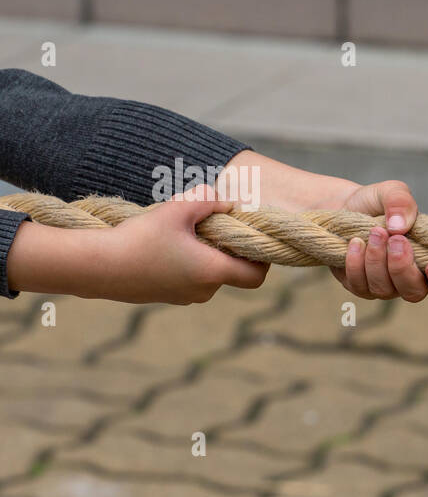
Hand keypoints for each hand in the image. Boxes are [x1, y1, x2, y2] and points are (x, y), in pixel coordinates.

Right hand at [97, 184, 268, 303]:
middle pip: (232, 272)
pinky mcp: (165, 297)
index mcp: (213, 272)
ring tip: (184, 232)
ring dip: (205, 255)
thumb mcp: (177, 210)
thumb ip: (207, 200)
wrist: (95, 266)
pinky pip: (188, 279)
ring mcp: (184, 297)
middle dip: (228, 250)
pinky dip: (187, 264)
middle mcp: (204, 291)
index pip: (257, 276)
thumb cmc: (139, 238)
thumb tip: (228, 202)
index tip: (253, 240)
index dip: (263, 260)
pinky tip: (166, 244)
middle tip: (215, 227)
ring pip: (209, 275)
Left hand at [332, 180, 427, 300]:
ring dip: (377, 260)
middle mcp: (413, 278)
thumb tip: (399, 226)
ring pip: (385, 290)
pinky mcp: (361, 286)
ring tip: (374, 232)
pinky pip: (360, 286)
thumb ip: (401, 202)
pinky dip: (356, 264)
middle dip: (402, 268)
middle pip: (415, 292)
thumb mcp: (393, 192)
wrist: (344, 206)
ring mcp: (387, 286)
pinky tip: (355, 242)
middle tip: (394, 239)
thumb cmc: (378, 203)